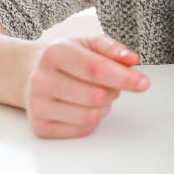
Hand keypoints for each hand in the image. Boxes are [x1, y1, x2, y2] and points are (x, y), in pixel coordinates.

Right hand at [24, 35, 148, 137]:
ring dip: (105, 106)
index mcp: (55, 53)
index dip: (124, 77)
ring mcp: (38, 105)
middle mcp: (41, 79)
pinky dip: (93, 120)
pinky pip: (82, 130)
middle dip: (114, 90)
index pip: (96, 69)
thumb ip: (112, 49)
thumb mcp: (88, 44)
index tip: (143, 83)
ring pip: (91, 115)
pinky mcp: (40, 126)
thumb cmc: (67, 58)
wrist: (30, 73)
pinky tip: (85, 106)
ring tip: (98, 93)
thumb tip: (131, 59)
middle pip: (96, 95)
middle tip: (112, 83)